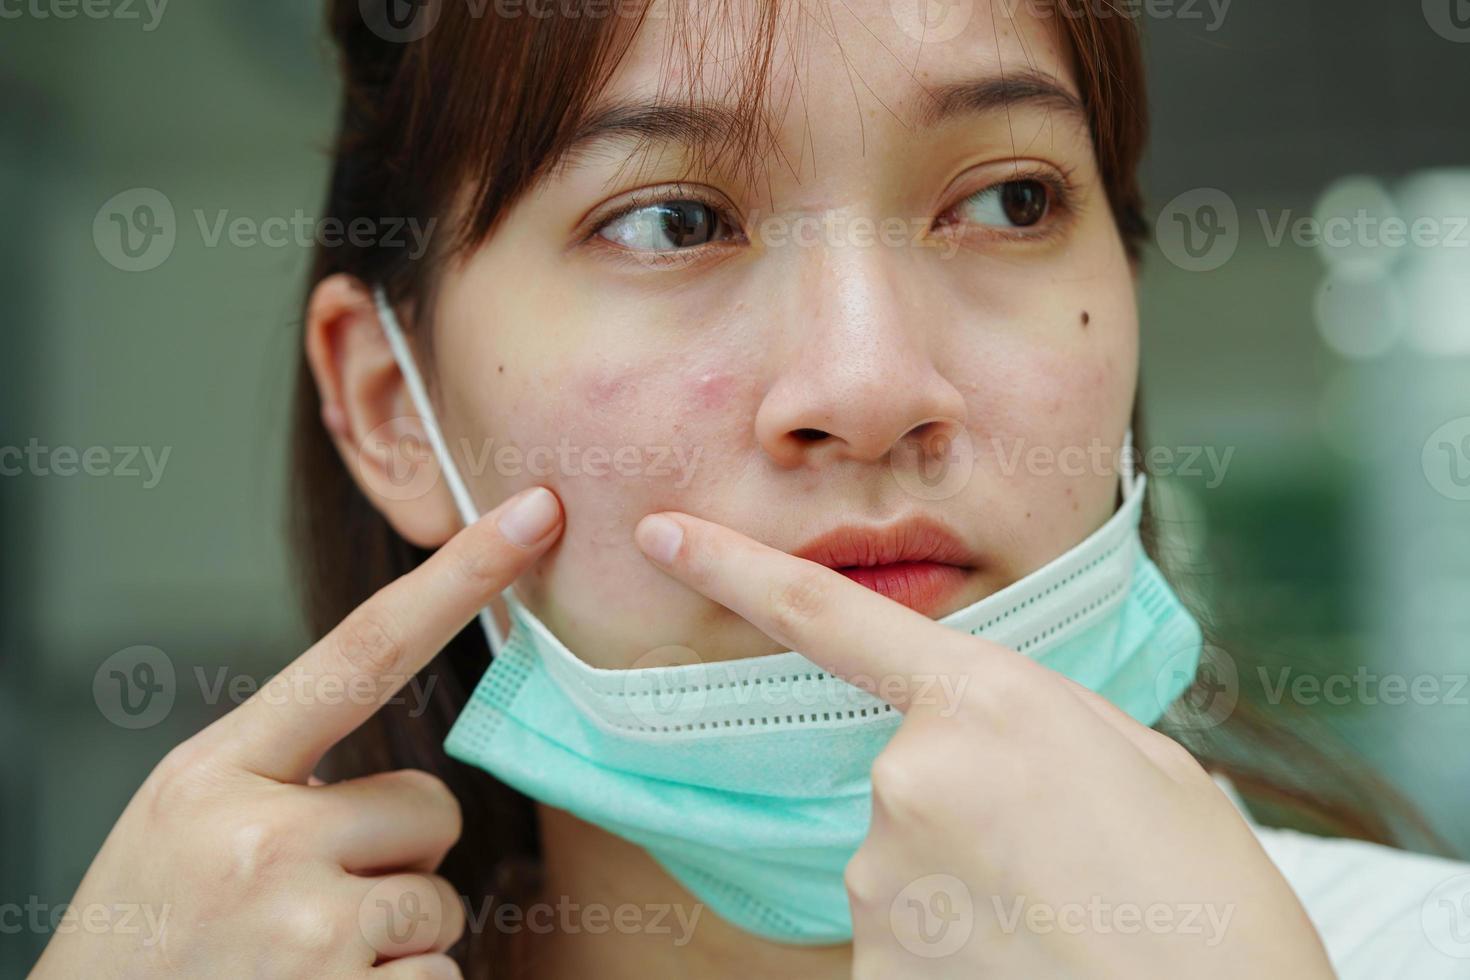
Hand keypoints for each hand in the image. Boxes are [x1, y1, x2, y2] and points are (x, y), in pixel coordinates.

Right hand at [33, 487, 563, 979]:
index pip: (361, 650)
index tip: (534, 515)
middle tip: (307, 909)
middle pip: (431, 803)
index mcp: (213, 775)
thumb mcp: (183, 826)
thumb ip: (280, 775)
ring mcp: (305, 929)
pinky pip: (441, 974)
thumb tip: (408, 783)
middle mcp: (260, 840)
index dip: (458, 578)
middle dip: (398, 857)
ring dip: (393, 938)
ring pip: (440, 899)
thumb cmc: (143, 949)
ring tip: (298, 967)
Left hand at [633, 511, 1333, 978]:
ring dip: (963, 888)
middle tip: (1061, 860)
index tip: (660, 532)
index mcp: (987, 701)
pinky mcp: (873, 968)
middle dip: (966, 807)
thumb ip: (1042, 723)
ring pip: (904, 865)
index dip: (731, 567)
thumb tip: (984, 741)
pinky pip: (902, 940)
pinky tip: (1020, 962)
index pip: (824, 616)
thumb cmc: (1213, 905)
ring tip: (1058, 919)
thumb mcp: (1151, 766)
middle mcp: (909, 778)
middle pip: (905, 777)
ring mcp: (882, 880)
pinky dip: (953, 952)